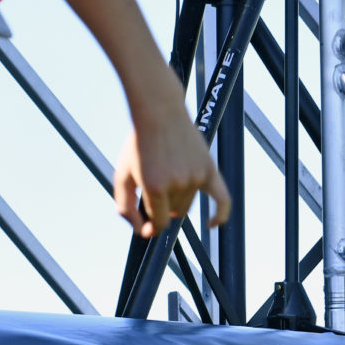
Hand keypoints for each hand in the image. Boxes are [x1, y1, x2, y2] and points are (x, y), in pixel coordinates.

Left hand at [113, 107, 230, 238]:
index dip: (151, 226)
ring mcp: (196, 177)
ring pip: (188, 205)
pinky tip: (213, 223)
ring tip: (166, 175)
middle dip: (162, 207)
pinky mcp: (209, 170)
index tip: (147, 224)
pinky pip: (223, 200)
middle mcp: (178, 184)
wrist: (159, 112)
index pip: (159, 223)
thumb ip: (125, 207)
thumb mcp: (121, 175)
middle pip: (173, 213)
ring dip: (177, 199)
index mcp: (155, 187)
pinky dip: (220, 215)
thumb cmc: (139, 144)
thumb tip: (143, 232)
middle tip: (153, 187)